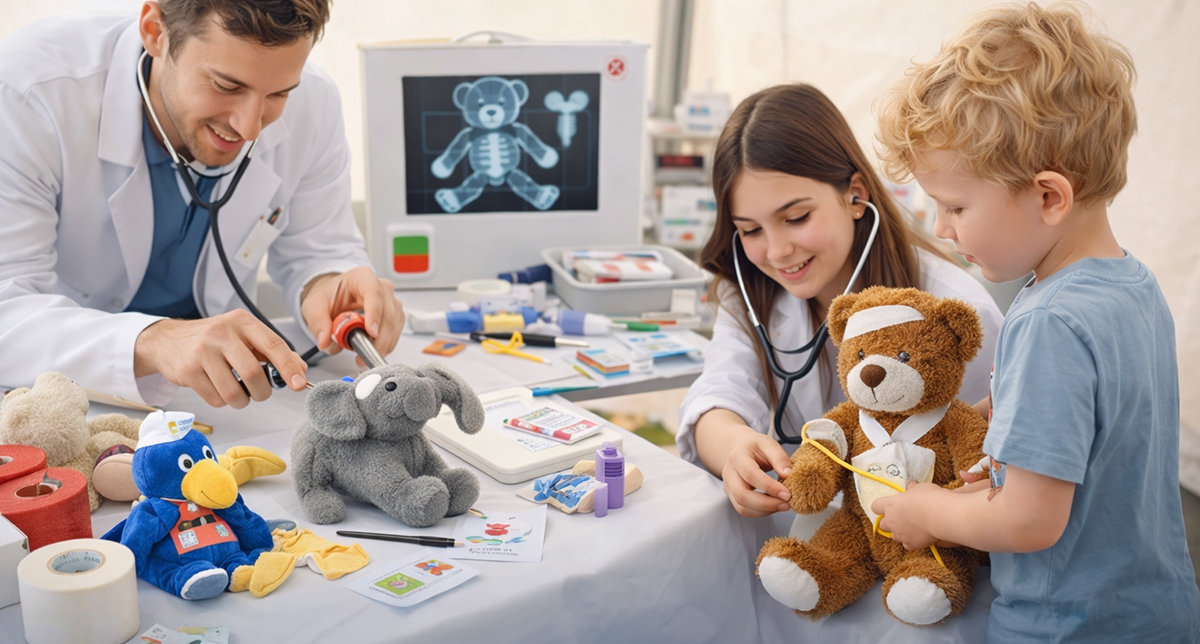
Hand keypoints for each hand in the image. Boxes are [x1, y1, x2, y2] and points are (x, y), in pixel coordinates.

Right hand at [134, 310, 307, 407]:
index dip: (289, 367)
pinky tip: (218, 388)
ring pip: (234, 392)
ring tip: (239, 393)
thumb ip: (272, 351)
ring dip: (242, 400)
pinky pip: (216, 399)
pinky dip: (223, 401)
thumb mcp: (243, 335)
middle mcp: (222, 333)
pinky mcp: (188, 371)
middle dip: (262, 391)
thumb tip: (300, 370)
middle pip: (254, 373)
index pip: (273, 345)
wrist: (168, 340)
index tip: (299, 383)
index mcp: (242, 322)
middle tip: (260, 392)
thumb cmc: (213, 339)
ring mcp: (202, 352)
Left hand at [301, 267, 404, 365]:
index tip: (371, 333)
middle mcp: (381, 287)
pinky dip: (385, 345)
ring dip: (381, 344)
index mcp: (362, 277)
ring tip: (361, 356)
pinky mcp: (395, 314)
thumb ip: (318, 321)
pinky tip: (371, 349)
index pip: (374, 293)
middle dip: (378, 339)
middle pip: (388, 313)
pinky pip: (395, 332)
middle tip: (362, 356)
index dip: (374, 314)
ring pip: (394, 325)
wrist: (335, 297)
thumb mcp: (314, 305)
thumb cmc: (329, 296)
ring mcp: (391, 300)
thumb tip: (325, 341)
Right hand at [721, 430, 794, 517]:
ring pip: (742, 507)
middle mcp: (729, 473)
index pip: (751, 475)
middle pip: (742, 495)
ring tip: (782, 505)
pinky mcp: (732, 497)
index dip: (770, 487)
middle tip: (786, 504)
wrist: (741, 449)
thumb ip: (779, 458)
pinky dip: (761, 512)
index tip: (787, 494)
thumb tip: (787, 474)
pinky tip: (773, 506)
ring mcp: (728, 487)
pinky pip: (744, 511)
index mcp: (737, 456)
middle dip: (766, 504)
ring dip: (765, 511)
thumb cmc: (755, 447)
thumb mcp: (769, 444)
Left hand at [872, 481, 946, 550]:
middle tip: (900, 518)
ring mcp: (900, 534)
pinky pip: (907, 545)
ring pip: (894, 536)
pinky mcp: (910, 544)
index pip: (875, 506)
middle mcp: (891, 521)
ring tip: (912, 528)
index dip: (880, 507)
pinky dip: (911, 542)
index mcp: (890, 505)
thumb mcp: (919, 488)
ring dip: (900, 532)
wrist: (940, 515)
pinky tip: (919, 537)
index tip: (888, 506)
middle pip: (882, 524)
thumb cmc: (929, 498)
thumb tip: (910, 487)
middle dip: (889, 522)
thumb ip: (911, 489)